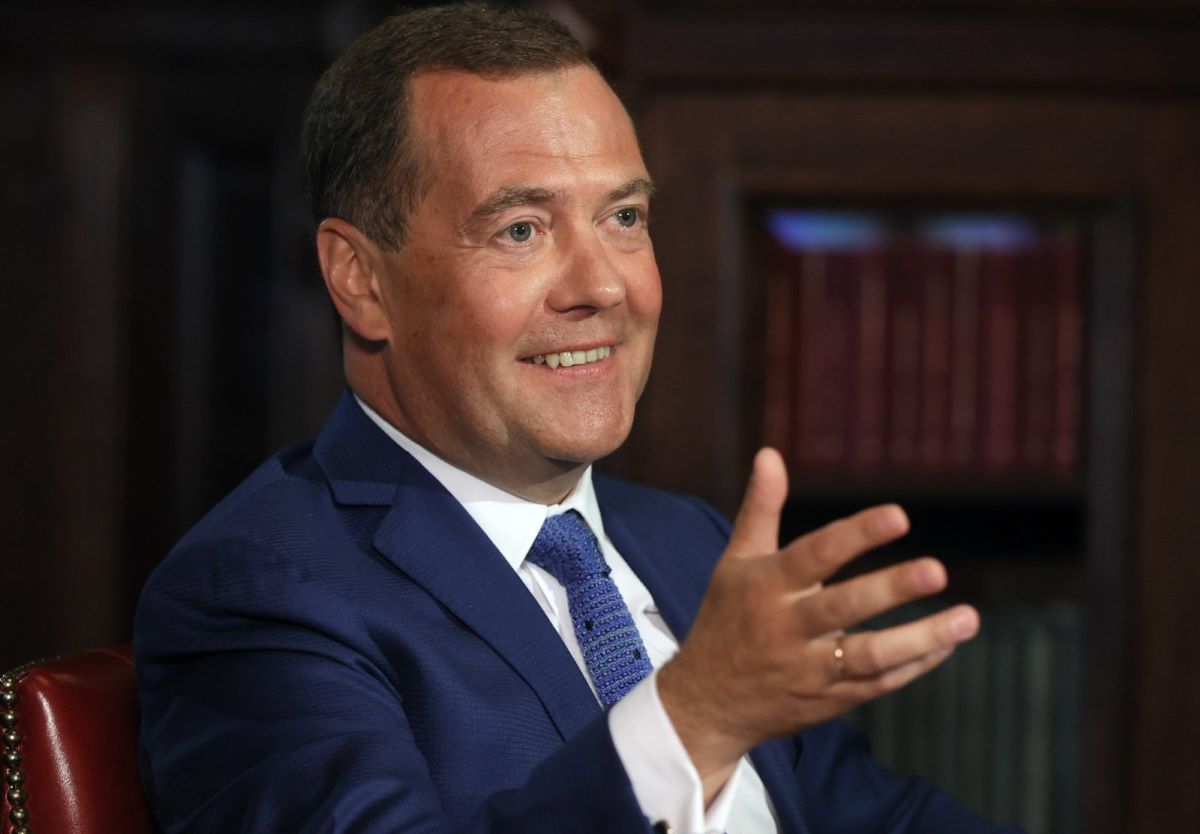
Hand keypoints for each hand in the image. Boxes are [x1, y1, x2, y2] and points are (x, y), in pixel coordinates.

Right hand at [657, 448, 979, 799]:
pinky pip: (878, 684)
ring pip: (869, 656)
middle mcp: (786, 628)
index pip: (812, 555)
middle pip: (843, 607)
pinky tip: (946, 645)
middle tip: (937, 570)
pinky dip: (915, 666)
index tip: (900, 516)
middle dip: (891, 589)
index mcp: (765, 587)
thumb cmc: (726, 619)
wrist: (707, 703)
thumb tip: (770, 453)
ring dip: (920, 638)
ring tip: (967, 619)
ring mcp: (809, 669)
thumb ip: (760, 509)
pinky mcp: (828, 701)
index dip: (855, 535)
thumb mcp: (735, 562)